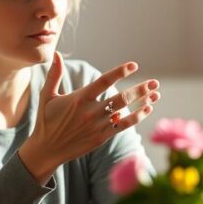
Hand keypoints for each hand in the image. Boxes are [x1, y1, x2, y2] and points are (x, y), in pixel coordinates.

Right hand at [19, 52, 159, 182]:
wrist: (46, 150)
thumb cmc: (46, 121)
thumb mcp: (47, 96)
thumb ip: (54, 75)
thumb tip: (56, 54)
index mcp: (79, 98)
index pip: (104, 81)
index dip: (120, 72)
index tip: (134, 65)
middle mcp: (90, 111)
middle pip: (121, 98)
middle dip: (140, 89)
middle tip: (154, 82)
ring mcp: (97, 125)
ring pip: (125, 111)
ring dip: (143, 102)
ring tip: (156, 93)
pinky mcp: (101, 137)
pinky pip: (123, 126)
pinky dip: (137, 117)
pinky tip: (147, 109)